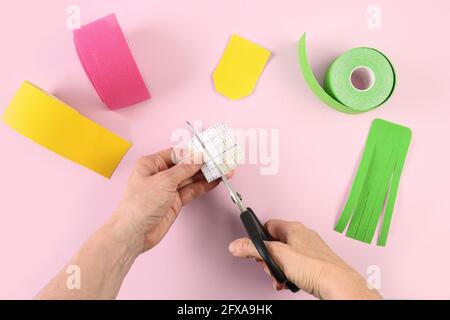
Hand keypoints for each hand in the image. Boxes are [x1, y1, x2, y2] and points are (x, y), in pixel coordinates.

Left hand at [110, 148, 225, 255]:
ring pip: (190, 178)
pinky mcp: (174, 201)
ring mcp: (167, 189)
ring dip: (206, 175)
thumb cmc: (139, 205)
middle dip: (203, 164)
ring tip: (222, 170)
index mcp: (151, 164)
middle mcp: (159, 175)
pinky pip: (191, 190)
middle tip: (219, 161)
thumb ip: (184, 169)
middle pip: (185, 165)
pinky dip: (203, 186)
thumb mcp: (164, 181)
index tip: (209, 152)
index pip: (177, 153)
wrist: (135, 232)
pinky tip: (214, 181)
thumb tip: (197, 157)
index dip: (193, 152)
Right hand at [228, 220, 381, 299]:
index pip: (268, 226)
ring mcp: (309, 249)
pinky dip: (289, 274)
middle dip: (268, 259)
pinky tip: (289, 281)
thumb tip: (236, 245)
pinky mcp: (314, 262)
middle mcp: (302, 235)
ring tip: (281, 278)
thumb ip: (254, 249)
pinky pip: (295, 265)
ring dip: (278, 269)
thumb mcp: (278, 256)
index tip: (255, 251)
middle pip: (275, 243)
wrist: (338, 285)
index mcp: (293, 228)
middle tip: (270, 268)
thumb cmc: (316, 267)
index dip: (258, 239)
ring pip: (284, 256)